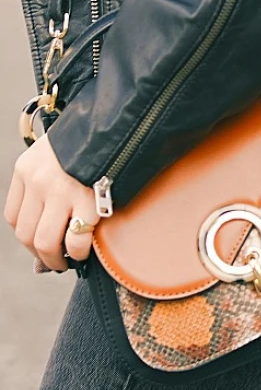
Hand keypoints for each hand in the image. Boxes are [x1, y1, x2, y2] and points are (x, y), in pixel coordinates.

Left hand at [4, 134, 99, 270]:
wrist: (116, 126)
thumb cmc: (91, 141)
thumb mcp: (55, 154)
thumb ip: (47, 182)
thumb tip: (50, 223)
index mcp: (26, 168)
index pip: (14, 216)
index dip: (26, 237)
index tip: (41, 245)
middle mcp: (38, 181)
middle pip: (26, 234)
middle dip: (41, 255)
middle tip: (55, 262)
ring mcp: (61, 192)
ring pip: (45, 241)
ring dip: (56, 260)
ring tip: (68, 262)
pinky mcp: (87, 201)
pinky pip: (76, 240)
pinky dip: (79, 252)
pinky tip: (85, 253)